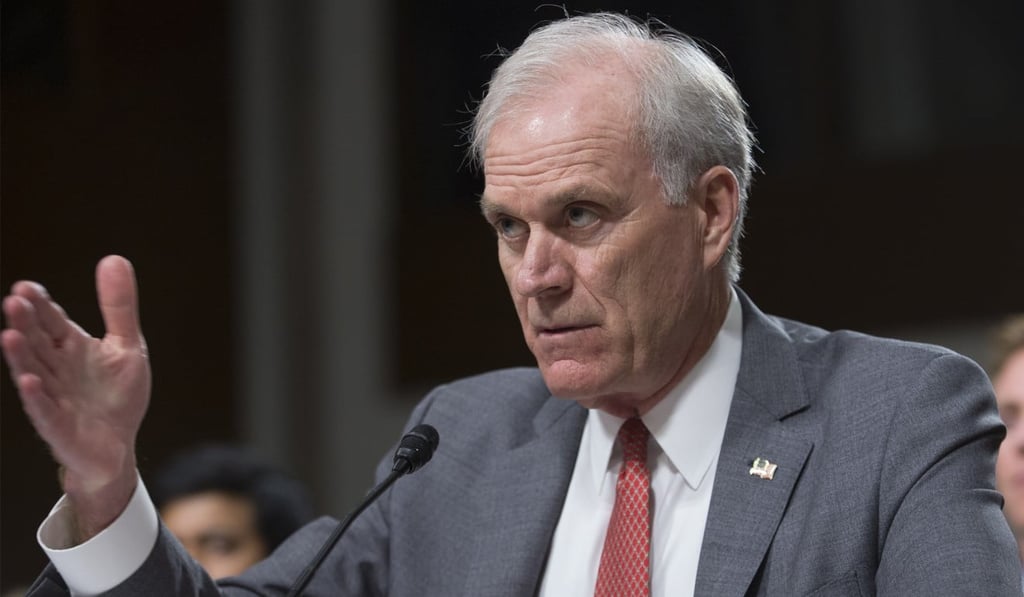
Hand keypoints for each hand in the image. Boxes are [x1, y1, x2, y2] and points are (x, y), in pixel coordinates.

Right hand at [2, 256, 150, 540]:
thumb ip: (119, 307)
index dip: (40, 305)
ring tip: (9, 336)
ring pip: (33, 373)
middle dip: (25, 323)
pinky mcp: (58, 427)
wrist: (118, 446)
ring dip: (21, 357)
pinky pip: (45, 411)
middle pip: (37, 343)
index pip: (51, 321)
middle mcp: (56, 370)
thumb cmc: (116, 395)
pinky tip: (28, 382)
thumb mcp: (126, 346)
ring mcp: (54, 398)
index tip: (26, 287)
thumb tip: (114, 258)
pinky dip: (37, 397)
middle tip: (13, 300)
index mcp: (71, 348)